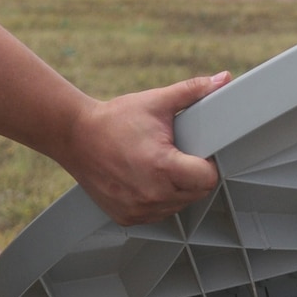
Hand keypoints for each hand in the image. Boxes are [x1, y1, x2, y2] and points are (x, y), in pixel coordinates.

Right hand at [65, 72, 228, 225]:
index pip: (208, 178)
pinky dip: (156, 199)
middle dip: (193, 175)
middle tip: (176, 155)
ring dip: (176, 189)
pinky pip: (157, 214)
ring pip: (178, 206)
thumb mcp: (156, 101)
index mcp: (162, 167)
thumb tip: (223, 79)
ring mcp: (138, 210)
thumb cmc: (114, 120)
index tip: (198, 153)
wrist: (74, 136)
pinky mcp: (127, 217)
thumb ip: (192, 91)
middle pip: (196, 193)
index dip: (208, 164)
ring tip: (158, 166)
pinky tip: (145, 179)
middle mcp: (151, 195)